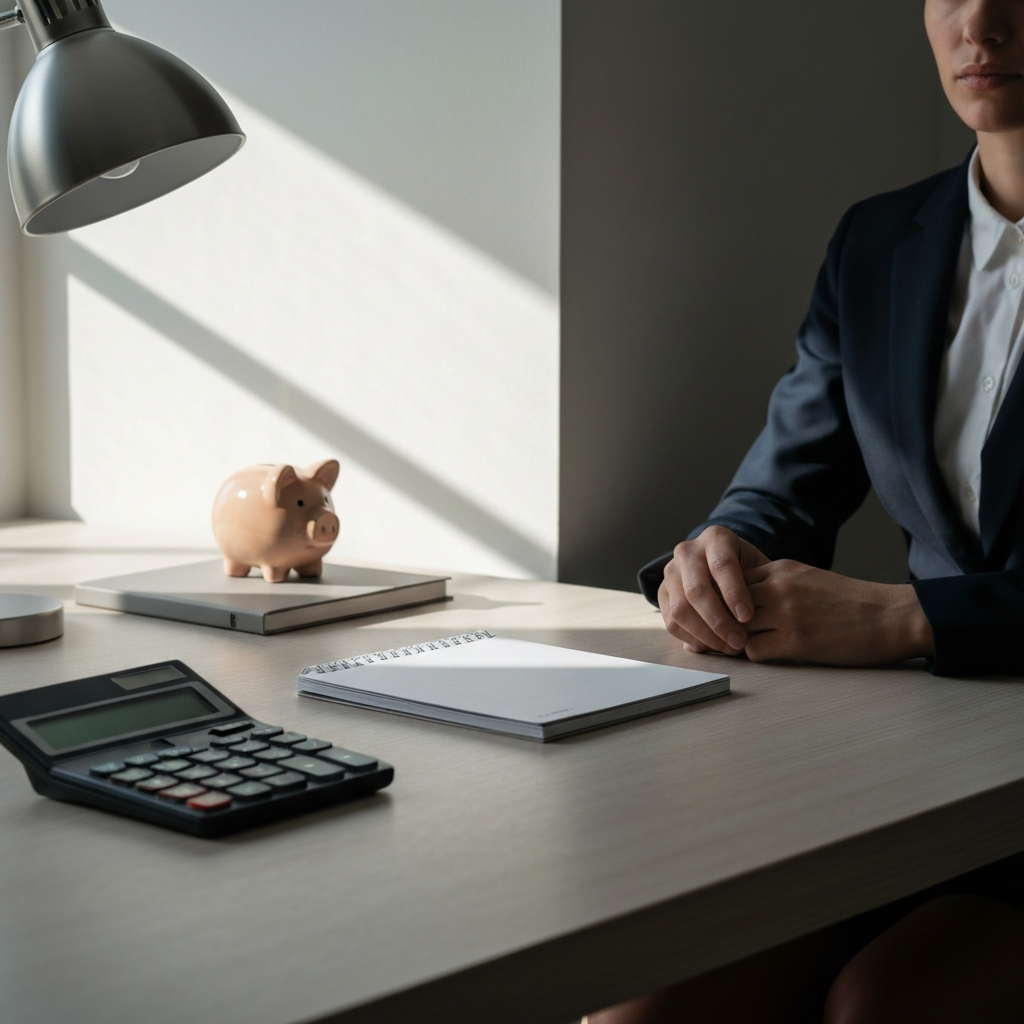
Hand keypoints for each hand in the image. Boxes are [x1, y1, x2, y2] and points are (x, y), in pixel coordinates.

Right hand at [658, 526, 770, 654]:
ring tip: (728, 647)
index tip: (748, 617)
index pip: (722, 565)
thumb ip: (759, 587)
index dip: (734, 592)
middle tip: (739, 641)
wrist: (723, 565)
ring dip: (705, 635)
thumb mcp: (759, 569)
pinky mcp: (662, 593)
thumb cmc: (748, 570)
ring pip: (681, 609)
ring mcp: (670, 571)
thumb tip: (750, 621)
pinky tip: (710, 646)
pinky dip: (691, 638)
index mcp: (716, 538)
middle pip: (697, 590)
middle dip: (719, 621)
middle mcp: (688, 551)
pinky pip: (671, 622)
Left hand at [742, 560, 933, 664]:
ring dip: (740, 639)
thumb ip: (777, 583)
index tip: (731, 612)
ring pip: (735, 627)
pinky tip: (773, 654)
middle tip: (732, 633)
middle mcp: (778, 586)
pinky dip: (757, 656)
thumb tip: (745, 598)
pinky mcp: (794, 641)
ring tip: (752, 644)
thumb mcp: (809, 578)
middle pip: (728, 603)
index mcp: (781, 569)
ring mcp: (785, 613)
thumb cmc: (851, 602)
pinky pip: (753, 650)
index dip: (728, 599)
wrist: (890, 617)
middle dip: (727, 619)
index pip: (732, 580)